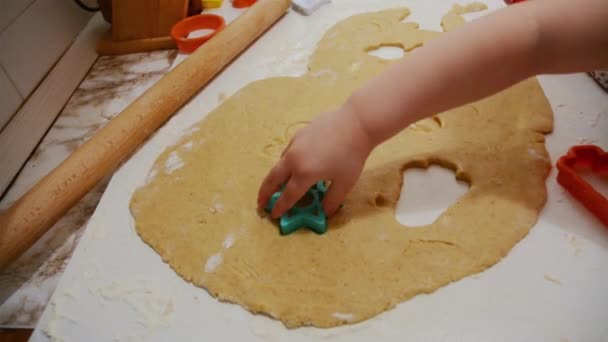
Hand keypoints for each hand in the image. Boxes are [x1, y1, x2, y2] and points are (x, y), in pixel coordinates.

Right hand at [257, 104, 373, 217]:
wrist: (356, 122)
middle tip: (260, 203)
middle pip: (273, 178)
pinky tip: (295, 164)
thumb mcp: (345, 183)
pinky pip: (288, 152)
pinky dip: (286, 162)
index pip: (288, 195)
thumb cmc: (352, 155)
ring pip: (280, 163)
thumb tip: (325, 213)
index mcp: (304, 174)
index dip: (280, 207)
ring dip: (275, 177)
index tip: (274, 216)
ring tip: (276, 185)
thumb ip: (332, 200)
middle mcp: (294, 159)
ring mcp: (295, 144)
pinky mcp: (299, 134)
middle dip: (264, 193)